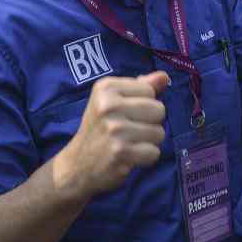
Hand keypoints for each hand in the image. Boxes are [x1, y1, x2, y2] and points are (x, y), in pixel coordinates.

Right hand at [55, 72, 167, 199]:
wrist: (77, 164)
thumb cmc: (100, 128)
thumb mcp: (113, 100)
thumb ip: (141, 86)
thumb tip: (164, 76)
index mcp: (106, 87)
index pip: (149, 90)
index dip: (144, 103)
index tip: (125, 113)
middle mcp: (109, 105)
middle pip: (159, 110)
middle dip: (150, 122)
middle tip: (129, 130)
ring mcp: (115, 129)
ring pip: (159, 132)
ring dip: (149, 141)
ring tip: (129, 143)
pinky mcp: (121, 152)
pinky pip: (154, 152)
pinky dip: (146, 158)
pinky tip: (129, 156)